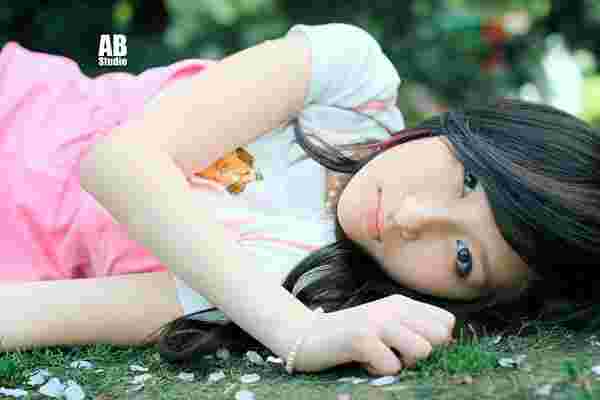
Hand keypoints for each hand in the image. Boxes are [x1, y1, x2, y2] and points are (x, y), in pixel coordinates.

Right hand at [296, 294, 454, 374]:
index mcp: (401, 303)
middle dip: (421, 354)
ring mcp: (377, 321)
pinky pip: (391, 366)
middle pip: (439, 338)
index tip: (408, 346)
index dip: (434, 342)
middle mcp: (393, 308)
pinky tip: (361, 360)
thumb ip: (413, 328)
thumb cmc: (351, 335)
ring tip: (377, 356)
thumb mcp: (385, 324)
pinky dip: (377, 370)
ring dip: (401, 363)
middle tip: (393, 352)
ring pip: (421, 351)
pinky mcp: (361, 338)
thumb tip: (446, 343)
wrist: (306, 335)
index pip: (446, 322)